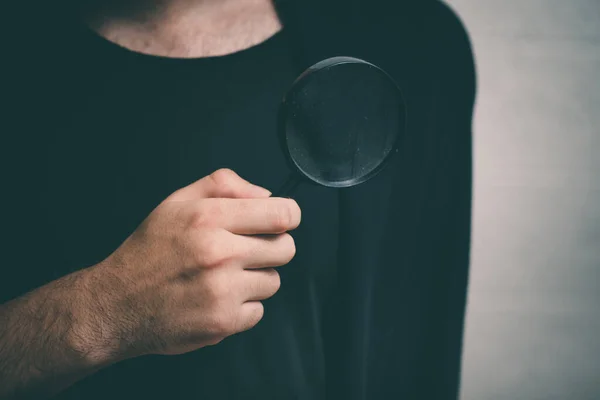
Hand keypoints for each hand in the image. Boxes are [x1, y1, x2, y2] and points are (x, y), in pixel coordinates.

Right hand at [80, 169, 300, 362]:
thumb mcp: (177, 202)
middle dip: (272, 247)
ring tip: (224, 276)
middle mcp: (219, 253)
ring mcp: (223, 291)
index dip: (288, 216)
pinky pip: (258, 311)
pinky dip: (243, 307)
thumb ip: (224, 186)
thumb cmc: (149, 251)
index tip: (281, 221)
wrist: (116, 304)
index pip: (282, 214)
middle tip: (246, 250)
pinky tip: (218, 298)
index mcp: (209, 218)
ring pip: (273, 281)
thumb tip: (266, 196)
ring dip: (255, 278)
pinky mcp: (223, 322)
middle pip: (286, 249)